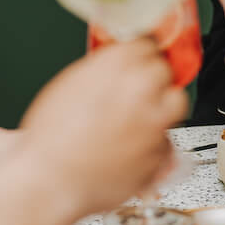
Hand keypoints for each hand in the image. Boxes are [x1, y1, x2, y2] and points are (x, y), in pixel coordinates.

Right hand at [12, 40, 186, 217]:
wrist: (50, 182)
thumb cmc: (49, 140)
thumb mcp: (68, 86)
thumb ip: (100, 71)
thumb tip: (113, 68)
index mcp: (116, 65)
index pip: (146, 42)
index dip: (140, 52)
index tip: (138, 58)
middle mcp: (141, 89)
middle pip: (163, 70)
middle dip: (152, 77)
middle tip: (137, 88)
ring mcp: (154, 121)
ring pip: (176, 101)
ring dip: (163, 104)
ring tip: (142, 114)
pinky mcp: (159, 153)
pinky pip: (166, 139)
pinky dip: (155, 141)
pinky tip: (133, 145)